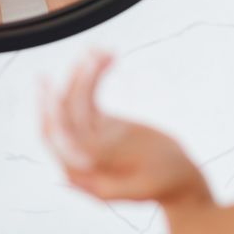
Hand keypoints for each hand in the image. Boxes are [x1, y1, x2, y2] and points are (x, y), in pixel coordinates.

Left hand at [41, 51, 210, 206]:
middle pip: (64, 113)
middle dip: (72, 83)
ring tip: (102, 50)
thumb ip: (109, 177)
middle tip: (86, 57)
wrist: (179, 177)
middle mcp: (76, 152)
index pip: (58, 139)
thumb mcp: (140, 183)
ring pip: (76, 99)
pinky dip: (96, 76)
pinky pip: (90, 95)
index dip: (54, 113)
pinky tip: (108, 57)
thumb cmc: (164, 183)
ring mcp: (88, 134)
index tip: (59, 88)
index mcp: (80, 172)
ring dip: (86, 73)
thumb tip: (74, 164)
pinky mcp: (100, 122)